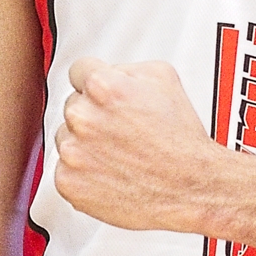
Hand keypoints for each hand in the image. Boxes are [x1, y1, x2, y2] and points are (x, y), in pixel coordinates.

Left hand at [53, 57, 225, 233]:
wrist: (190, 188)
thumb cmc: (180, 139)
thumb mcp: (163, 78)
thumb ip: (125, 68)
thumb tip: (108, 71)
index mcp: (102, 87)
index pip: (78, 71)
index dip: (94, 82)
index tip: (102, 96)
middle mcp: (82, 117)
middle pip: (73, 105)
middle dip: (93, 114)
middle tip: (121, 130)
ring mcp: (72, 152)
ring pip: (66, 137)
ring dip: (85, 143)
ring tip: (119, 153)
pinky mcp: (68, 182)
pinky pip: (65, 169)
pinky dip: (83, 173)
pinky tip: (110, 172)